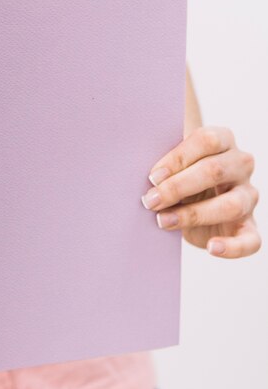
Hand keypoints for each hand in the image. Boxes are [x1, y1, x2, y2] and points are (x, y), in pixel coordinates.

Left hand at [141, 126, 260, 258]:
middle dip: (177, 187)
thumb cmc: (176, 174)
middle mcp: (240, 165)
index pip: (207, 140)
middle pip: (214, 170)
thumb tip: (138, 171)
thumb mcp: (170, 163)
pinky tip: (212, 248)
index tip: (152, 176)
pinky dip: (233, 247)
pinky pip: (250, 240)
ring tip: (163, 220)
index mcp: (223, 140)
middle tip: (149, 200)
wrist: (189, 200)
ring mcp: (247, 195)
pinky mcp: (248, 226)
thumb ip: (162, 162)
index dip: (178, 158)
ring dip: (193, 214)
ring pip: (230, 204)